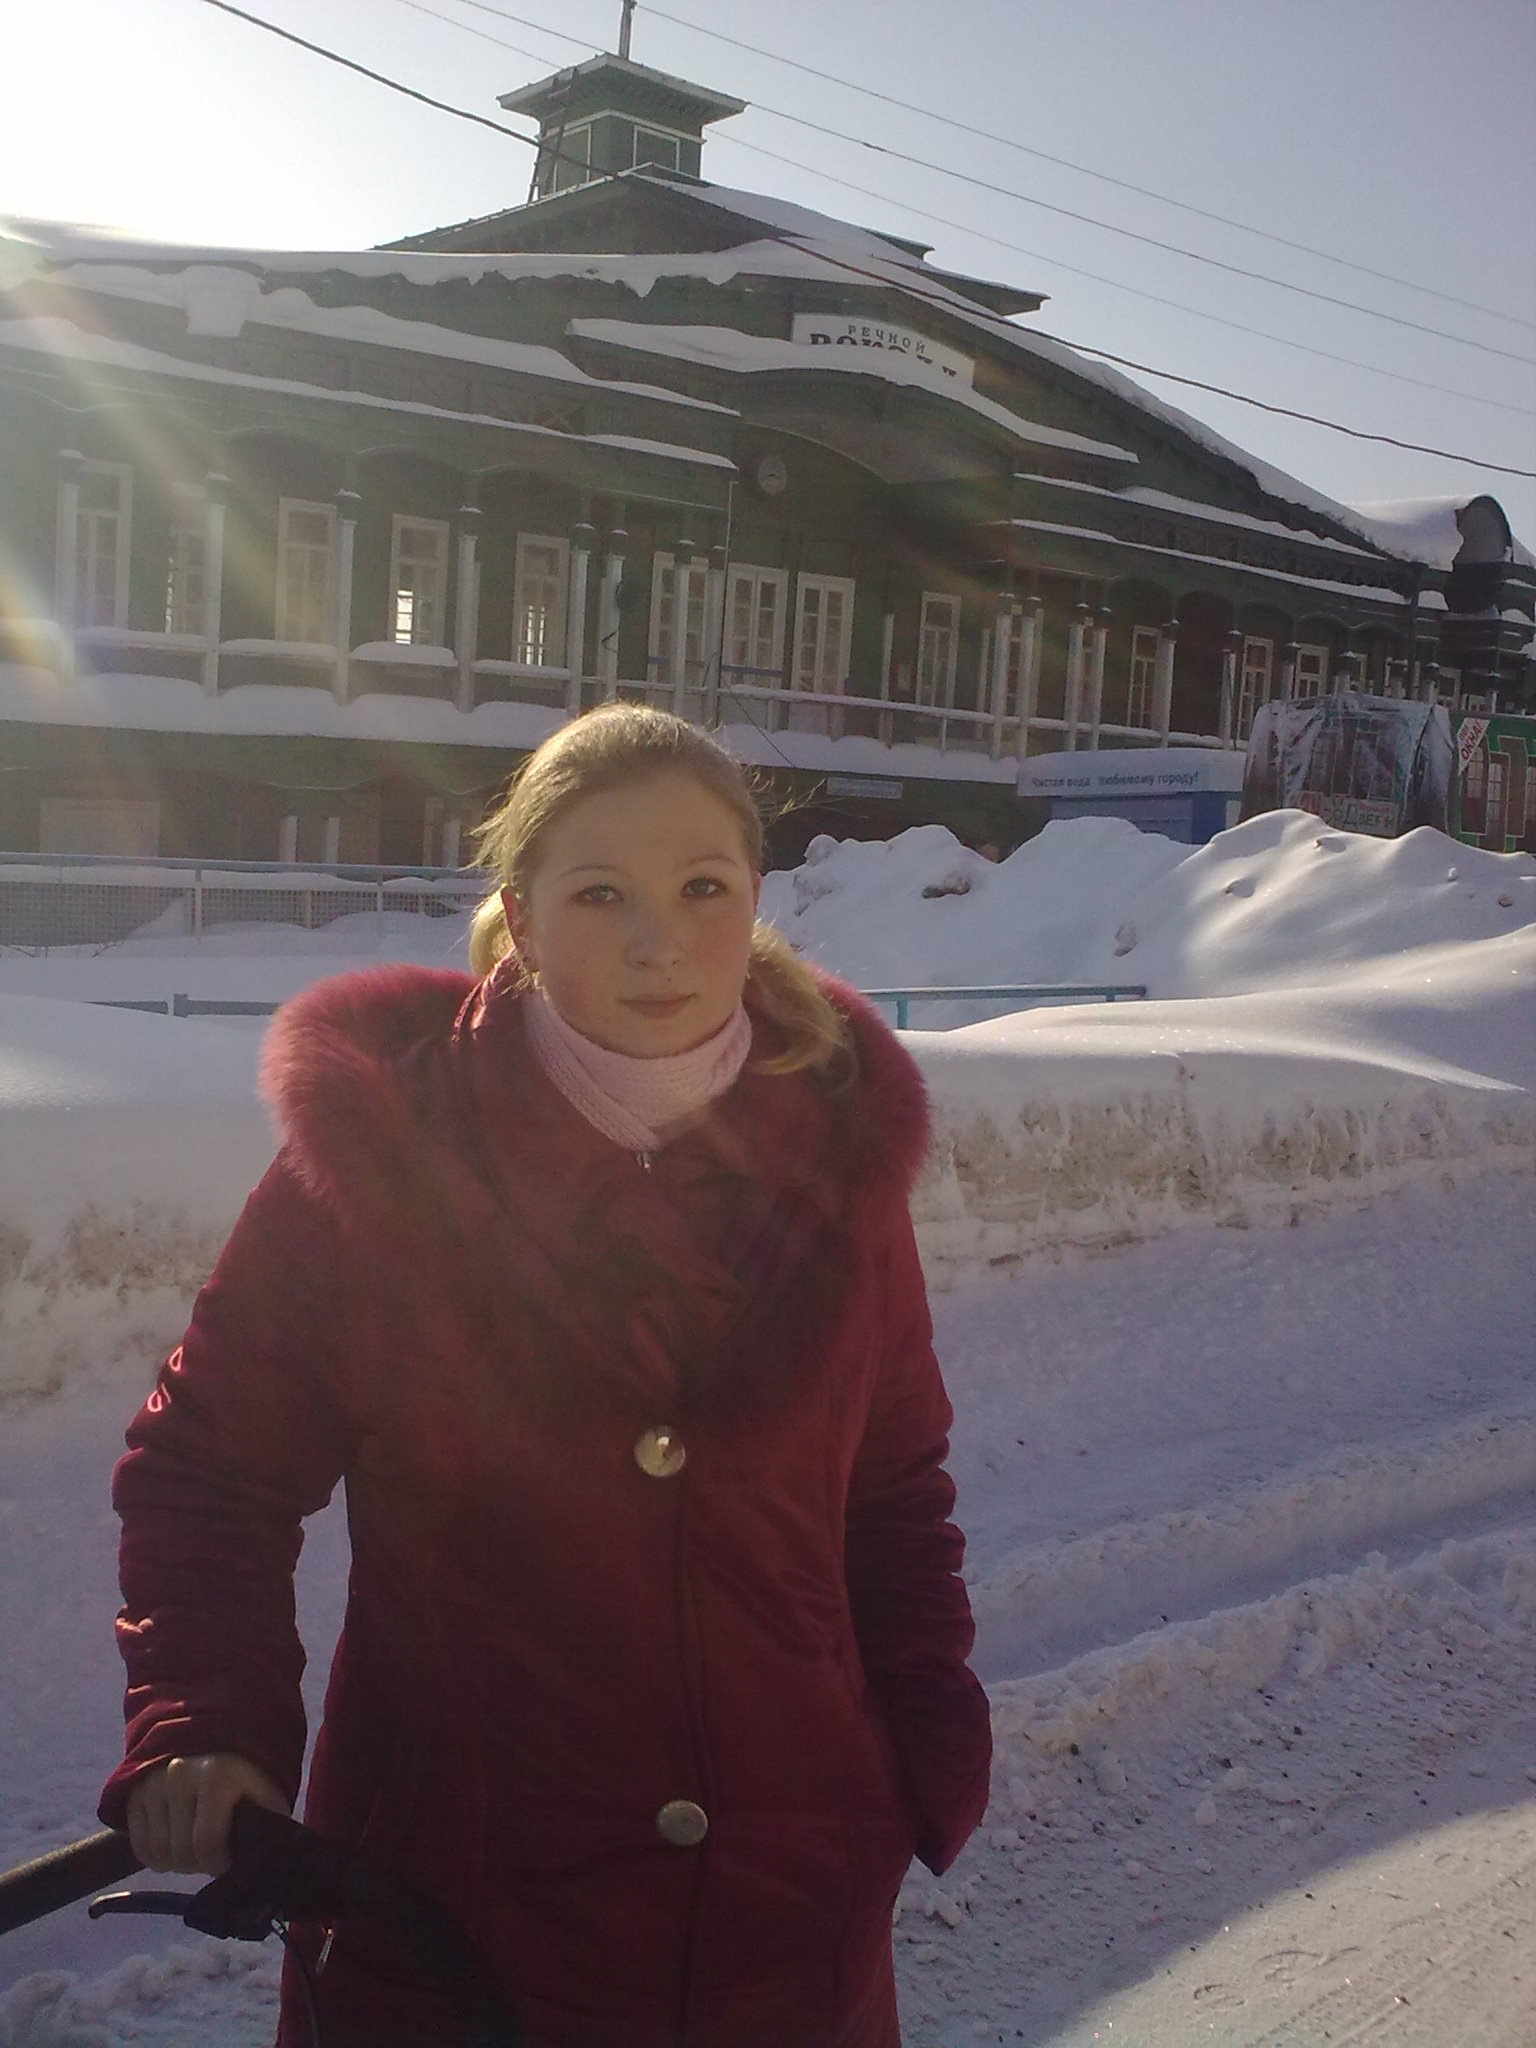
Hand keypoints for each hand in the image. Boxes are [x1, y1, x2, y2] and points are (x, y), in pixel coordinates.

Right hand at [125, 1753, 290, 1874]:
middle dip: (199, 1864)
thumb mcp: (267, 1795)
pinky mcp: (135, 1792)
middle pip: (180, 1853)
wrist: (217, 1739)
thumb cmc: (246, 1775)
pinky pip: (140, 1846)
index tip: (228, 1862)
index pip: (207, 1843)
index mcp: (216, 1776)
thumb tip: (259, 1864)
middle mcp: (179, 1775)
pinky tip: (175, 1843)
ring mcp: (153, 1783)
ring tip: (194, 1848)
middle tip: (212, 1855)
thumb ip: (267, 1827)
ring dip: (177, 1862)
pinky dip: (157, 1856)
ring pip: (157, 1854)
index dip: (218, 1864)